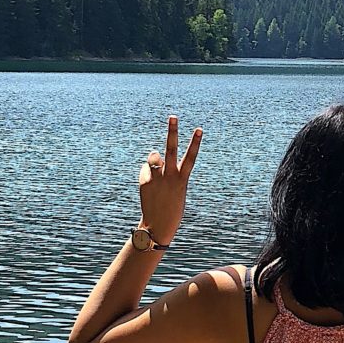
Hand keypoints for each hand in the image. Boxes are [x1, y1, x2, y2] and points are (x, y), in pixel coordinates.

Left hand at [137, 115, 201, 248]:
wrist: (158, 225)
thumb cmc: (171, 208)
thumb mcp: (175, 190)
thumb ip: (167, 171)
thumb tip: (154, 157)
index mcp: (182, 179)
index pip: (191, 156)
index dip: (195, 142)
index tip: (199, 129)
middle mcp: (170, 176)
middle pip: (171, 149)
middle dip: (172, 132)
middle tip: (173, 117)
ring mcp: (156, 178)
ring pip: (154, 158)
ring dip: (154, 158)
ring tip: (156, 166)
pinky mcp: (145, 182)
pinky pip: (146, 170)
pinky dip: (148, 174)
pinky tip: (151, 186)